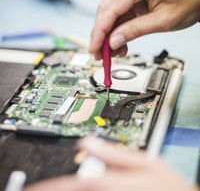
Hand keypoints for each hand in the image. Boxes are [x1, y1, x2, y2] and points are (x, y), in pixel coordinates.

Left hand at [23, 137, 195, 190]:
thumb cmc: (169, 188)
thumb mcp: (146, 162)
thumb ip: (114, 152)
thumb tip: (88, 140)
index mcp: (108, 184)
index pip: (70, 184)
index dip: (48, 187)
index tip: (31, 188)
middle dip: (55, 190)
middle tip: (39, 188)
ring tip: (56, 187)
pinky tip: (81, 190)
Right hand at [89, 0, 199, 58]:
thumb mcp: (163, 20)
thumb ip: (135, 31)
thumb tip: (113, 42)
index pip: (110, 9)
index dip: (99, 32)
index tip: (94, 49)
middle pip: (106, 10)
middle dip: (102, 34)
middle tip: (100, 55)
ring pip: (111, 11)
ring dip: (110, 33)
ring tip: (113, 53)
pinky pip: (120, 10)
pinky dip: (119, 27)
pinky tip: (121, 42)